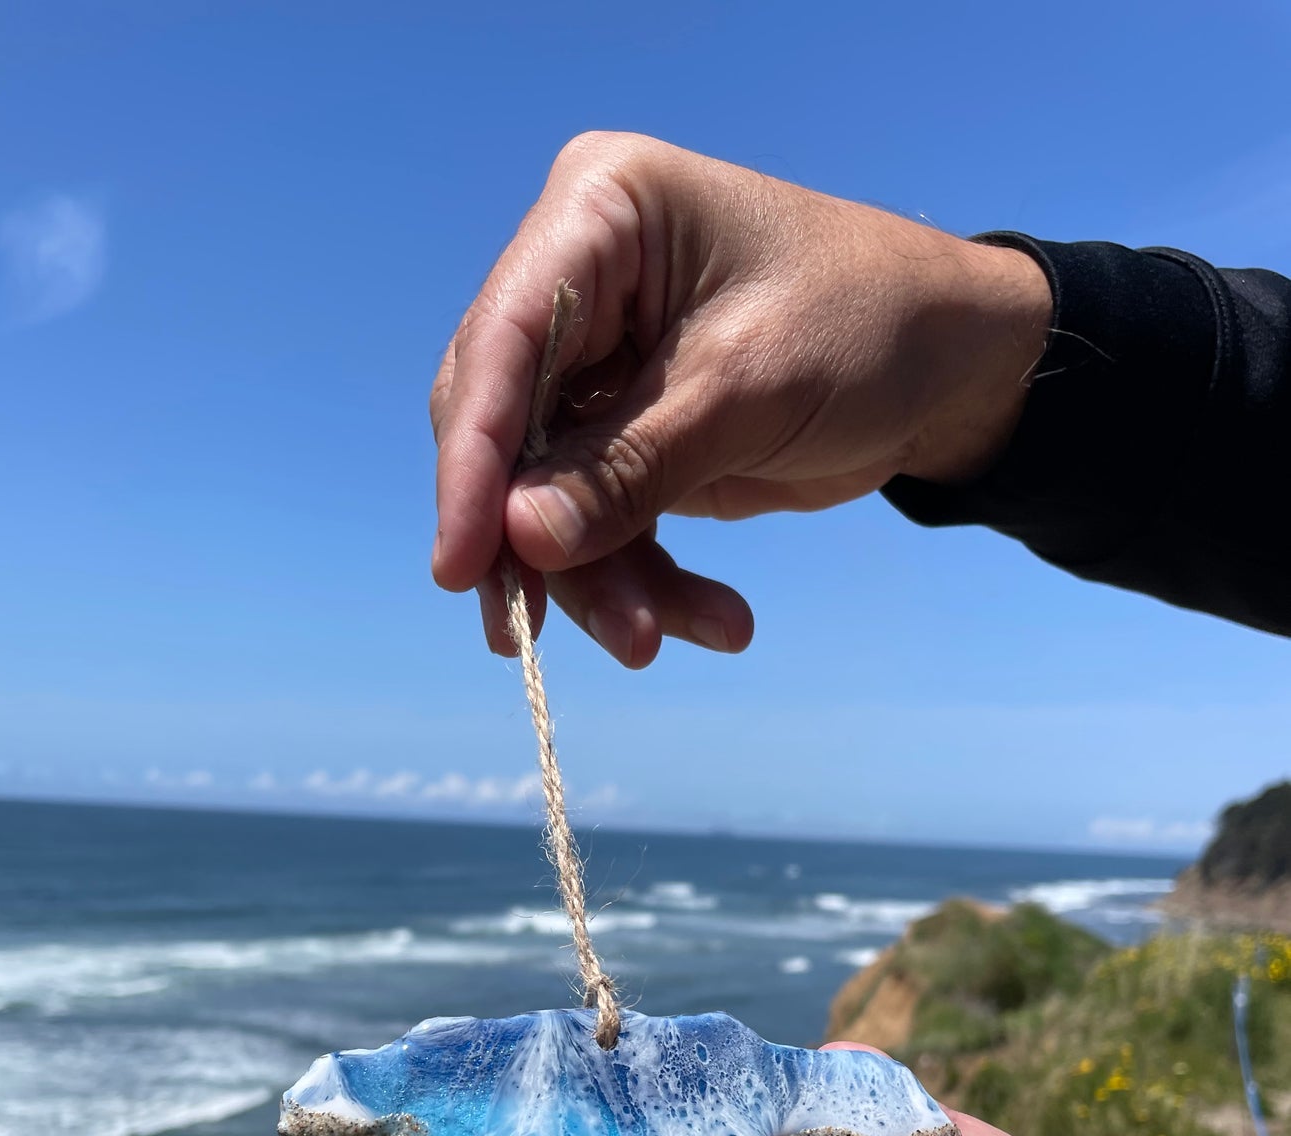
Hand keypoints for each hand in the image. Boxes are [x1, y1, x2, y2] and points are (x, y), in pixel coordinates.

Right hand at [431, 132, 1049, 666]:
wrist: (955, 365)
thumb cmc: (869, 327)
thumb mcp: (746, 393)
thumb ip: (626, 469)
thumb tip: (519, 539)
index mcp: (600, 213)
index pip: (503, 345)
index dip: (474, 463)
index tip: (461, 566)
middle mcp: (580, 280)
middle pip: (507, 431)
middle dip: (542, 542)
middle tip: (561, 635)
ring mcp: (599, 365)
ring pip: (549, 497)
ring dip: (603, 582)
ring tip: (661, 640)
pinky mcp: (627, 434)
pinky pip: (602, 523)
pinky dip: (646, 582)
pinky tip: (716, 622)